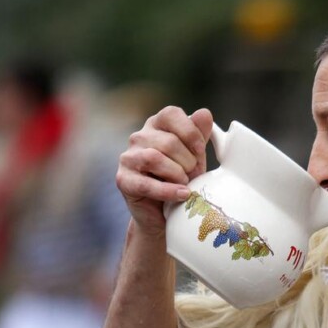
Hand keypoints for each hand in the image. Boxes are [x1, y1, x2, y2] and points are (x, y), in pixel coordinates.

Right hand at [116, 106, 213, 238]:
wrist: (165, 213)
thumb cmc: (181, 179)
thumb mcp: (194, 156)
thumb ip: (199, 135)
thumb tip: (204, 113)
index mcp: (156, 125)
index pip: (171, 114)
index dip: (190, 132)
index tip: (200, 151)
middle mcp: (139, 137)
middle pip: (168, 141)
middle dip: (188, 161)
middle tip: (193, 175)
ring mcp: (128, 158)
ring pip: (155, 158)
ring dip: (177, 174)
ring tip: (186, 184)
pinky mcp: (123, 180)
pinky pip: (147, 184)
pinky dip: (169, 191)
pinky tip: (182, 194)